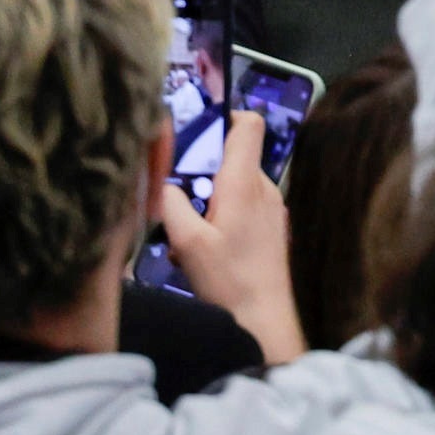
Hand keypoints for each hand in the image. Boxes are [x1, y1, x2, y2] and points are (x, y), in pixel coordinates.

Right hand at [159, 110, 306, 362]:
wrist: (264, 318)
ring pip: (238, 183)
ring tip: (186, 223)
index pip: (249, 126)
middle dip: (204, 166)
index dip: (226, 116)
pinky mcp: (273, 227)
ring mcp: (273, 208)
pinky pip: (245, 205)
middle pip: (236, 156)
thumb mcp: (187, 242)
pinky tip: (206, 241)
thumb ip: (171, 204)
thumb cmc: (228, 279)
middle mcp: (265, 188)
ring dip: (212, 194)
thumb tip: (161, 181)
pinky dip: (224, 211)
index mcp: (245, 182)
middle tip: (175, 188)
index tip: (197, 129)